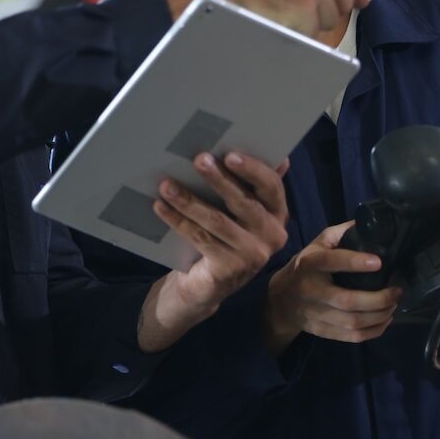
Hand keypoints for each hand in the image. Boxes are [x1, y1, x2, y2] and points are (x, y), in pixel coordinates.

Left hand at [137, 151, 289, 352]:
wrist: (208, 285)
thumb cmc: (225, 235)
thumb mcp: (240, 211)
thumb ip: (250, 185)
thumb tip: (272, 155)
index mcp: (278, 214)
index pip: (272, 186)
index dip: (253, 169)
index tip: (229, 154)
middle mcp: (272, 235)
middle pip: (244, 202)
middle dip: (219, 179)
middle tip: (198, 159)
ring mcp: (253, 255)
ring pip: (217, 221)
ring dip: (189, 200)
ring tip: (167, 185)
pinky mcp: (230, 270)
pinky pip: (200, 239)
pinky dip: (178, 221)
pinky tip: (161, 207)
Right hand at [264, 221, 402, 353]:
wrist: (281, 300)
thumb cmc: (306, 266)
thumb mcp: (317, 243)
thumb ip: (341, 234)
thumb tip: (370, 223)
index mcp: (310, 263)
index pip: (331, 262)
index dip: (354, 263)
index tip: (378, 262)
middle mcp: (311, 290)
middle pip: (347, 301)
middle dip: (378, 298)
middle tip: (397, 290)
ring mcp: (316, 314)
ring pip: (353, 322)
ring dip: (380, 316)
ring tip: (394, 305)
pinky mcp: (322, 331)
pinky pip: (352, 337)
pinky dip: (374, 331)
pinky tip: (385, 320)